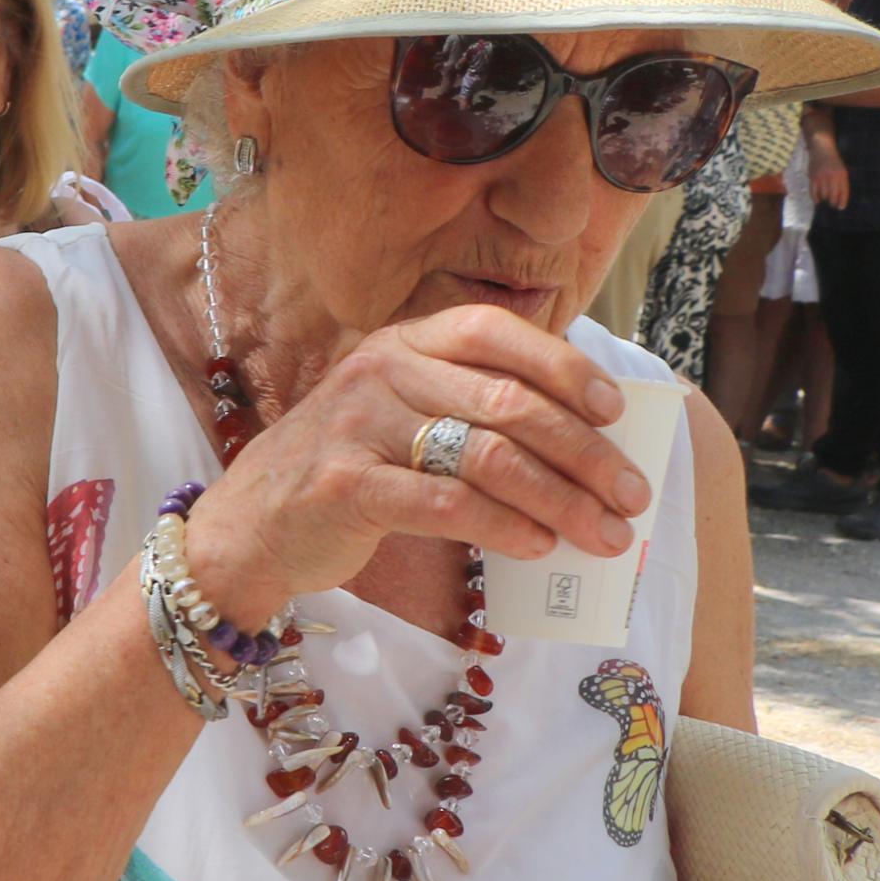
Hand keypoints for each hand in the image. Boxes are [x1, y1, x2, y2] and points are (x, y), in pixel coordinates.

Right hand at [178, 304, 648, 624]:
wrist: (248, 526)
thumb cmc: (344, 470)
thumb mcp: (397, 415)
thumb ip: (467, 408)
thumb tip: (585, 437)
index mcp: (399, 343)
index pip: (494, 333)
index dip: (564, 367)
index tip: (616, 412)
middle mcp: (378, 372)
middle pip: (509, 403)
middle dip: (586, 454)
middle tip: (631, 496)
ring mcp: (358, 427)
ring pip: (489, 457)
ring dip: (562, 501)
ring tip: (603, 535)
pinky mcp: (347, 487)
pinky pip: (449, 504)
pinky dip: (506, 528)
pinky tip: (538, 546)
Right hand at [815, 155, 850, 210]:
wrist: (822, 150)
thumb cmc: (834, 162)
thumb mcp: (842, 170)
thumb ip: (842, 182)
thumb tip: (839, 197)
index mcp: (842, 176)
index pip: (843, 192)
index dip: (842, 202)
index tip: (841, 208)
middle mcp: (833, 178)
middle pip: (833, 196)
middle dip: (833, 203)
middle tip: (832, 205)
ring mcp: (822, 178)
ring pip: (824, 195)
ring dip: (825, 200)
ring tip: (825, 200)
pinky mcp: (813, 178)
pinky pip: (814, 192)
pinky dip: (815, 198)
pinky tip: (817, 200)